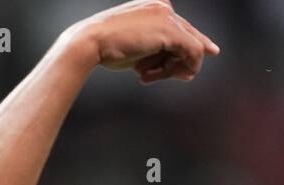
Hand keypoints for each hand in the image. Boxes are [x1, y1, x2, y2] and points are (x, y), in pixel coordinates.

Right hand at [71, 0, 218, 82]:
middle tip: (169, 78)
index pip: (182, 29)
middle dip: (179, 64)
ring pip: (192, 49)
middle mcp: (164, 5)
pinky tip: (149, 76)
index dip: (186, 54)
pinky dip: (175, 71)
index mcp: (154, 5)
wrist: (90, 43)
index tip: (187, 74)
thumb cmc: (109, 49)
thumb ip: (163, 57)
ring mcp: (168, 15)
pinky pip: (192, 54)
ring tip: (144, 75)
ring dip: (171, 70)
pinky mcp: (171, 30)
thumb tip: (190, 73)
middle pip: (190, 38)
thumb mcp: (140, 52)